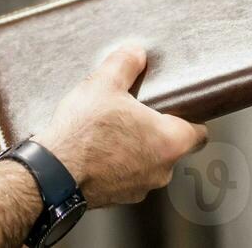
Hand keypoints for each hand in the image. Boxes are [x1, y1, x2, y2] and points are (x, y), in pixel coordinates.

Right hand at [32, 46, 207, 208]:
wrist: (53, 173)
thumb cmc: (83, 132)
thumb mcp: (104, 83)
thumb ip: (125, 63)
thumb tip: (135, 53)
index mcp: (169, 142)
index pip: (199, 134)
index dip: (190, 119)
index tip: (177, 109)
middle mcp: (161, 170)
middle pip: (171, 148)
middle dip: (155, 131)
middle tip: (134, 112)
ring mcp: (139, 188)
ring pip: (148, 164)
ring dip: (135, 149)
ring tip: (111, 130)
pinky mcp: (118, 199)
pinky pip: (126, 177)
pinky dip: (117, 165)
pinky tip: (97, 150)